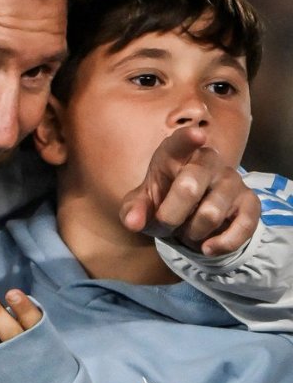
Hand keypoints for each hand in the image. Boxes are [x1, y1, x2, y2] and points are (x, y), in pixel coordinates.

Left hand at [0, 286, 41, 366]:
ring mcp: (3, 371)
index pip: (31, 322)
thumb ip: (32, 326)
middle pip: (8, 332)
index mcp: (38, 342)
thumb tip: (13, 298)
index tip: (11, 293)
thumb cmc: (41, 365)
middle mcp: (21, 355)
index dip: (22, 308)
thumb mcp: (48, 346)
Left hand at [119, 126, 259, 255]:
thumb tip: (132, 223)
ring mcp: (232, 179)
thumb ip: (133, 211)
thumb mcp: (142, 207)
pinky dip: (221, 244)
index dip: (188, 138)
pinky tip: (207, 248)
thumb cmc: (163, 203)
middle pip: (190, 185)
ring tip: (187, 231)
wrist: (189, 218)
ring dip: (192, 232)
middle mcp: (207, 160)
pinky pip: (242, 227)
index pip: (181, 141)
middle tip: (165, 224)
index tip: (197, 135)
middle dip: (170, 215)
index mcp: (176, 154)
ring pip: (211, 213)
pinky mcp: (250, 202)